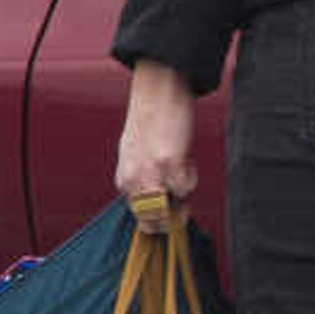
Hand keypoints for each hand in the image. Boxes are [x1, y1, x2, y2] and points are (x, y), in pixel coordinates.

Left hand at [114, 61, 199, 208]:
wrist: (157, 93)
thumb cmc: (149, 122)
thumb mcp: (137, 156)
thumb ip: (144, 179)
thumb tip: (160, 198)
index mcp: (124, 179)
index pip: (139, 215)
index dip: (159, 220)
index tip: (173, 213)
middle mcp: (133, 180)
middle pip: (152, 219)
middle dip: (171, 216)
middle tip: (183, 202)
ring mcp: (151, 173)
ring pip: (171, 206)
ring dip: (182, 194)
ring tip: (183, 168)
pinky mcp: (169, 163)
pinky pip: (185, 188)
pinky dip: (190, 178)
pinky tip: (186, 158)